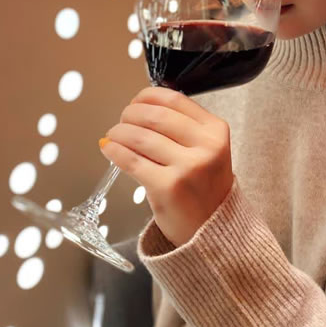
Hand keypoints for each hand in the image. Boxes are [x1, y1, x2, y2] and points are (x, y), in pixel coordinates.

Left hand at [99, 86, 233, 246]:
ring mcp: (188, 167)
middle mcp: (206, 146)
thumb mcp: (208, 149)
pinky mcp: (168, 187)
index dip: (148, 96)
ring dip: (119, 132)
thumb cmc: (205, 187)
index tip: (136, 101)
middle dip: (130, 114)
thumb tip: (143, 105)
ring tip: (113, 135)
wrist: (214, 230)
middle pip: (155, 116)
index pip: (175, 99)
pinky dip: (115, 151)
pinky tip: (109, 148)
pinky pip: (131, 160)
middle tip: (122, 120)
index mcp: (216, 131)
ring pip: (140, 137)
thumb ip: (185, 126)